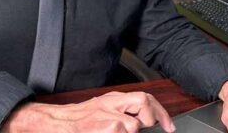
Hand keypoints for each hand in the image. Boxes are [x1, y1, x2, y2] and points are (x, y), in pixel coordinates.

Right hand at [1, 91, 175, 132]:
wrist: (58, 124)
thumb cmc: (80, 121)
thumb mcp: (102, 111)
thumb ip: (122, 112)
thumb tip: (144, 123)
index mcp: (114, 99)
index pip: (145, 98)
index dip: (161, 112)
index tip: (169, 126)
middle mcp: (112, 103)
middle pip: (144, 102)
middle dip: (152, 116)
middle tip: (149, 127)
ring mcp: (108, 115)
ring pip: (135, 125)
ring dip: (131, 132)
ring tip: (117, 132)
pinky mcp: (106, 127)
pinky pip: (123, 132)